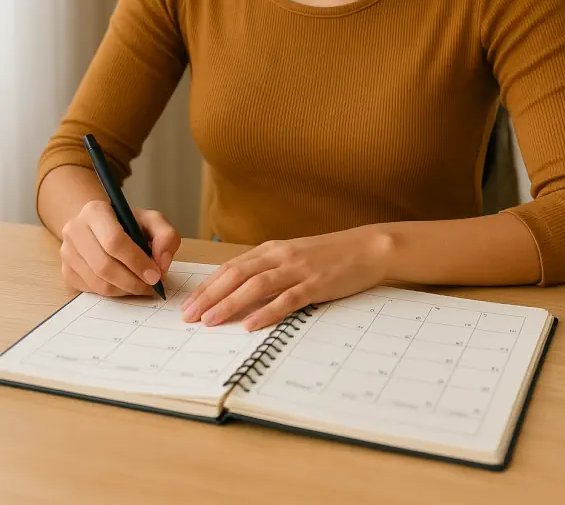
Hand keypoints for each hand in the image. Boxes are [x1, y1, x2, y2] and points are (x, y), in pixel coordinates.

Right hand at [60, 200, 180, 297]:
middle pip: (104, 265)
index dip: (137, 261)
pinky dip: (113, 292)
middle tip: (151, 286)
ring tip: (142, 286)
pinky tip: (125, 285)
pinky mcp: (66, 272)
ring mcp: (67, 252)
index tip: (155, 275)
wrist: (99, 227)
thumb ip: (166, 236)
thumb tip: (162, 263)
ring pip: (98, 282)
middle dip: (132, 281)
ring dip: (125, 290)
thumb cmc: (127, 224)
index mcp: (95, 211)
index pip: (114, 241)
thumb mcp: (152, 221)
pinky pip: (92, 291)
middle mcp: (74, 230)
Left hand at [181, 225, 392, 330]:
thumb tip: (240, 293)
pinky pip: (287, 299)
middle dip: (210, 296)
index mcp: (272, 249)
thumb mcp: (294, 257)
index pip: (231, 267)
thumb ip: (270, 270)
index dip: (208, 286)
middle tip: (189, 316)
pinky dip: (266, 312)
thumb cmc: (330, 255)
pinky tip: (251, 324)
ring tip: (210, 321)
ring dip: (230, 303)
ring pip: (256, 286)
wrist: (368, 247)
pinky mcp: (316, 284)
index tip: (189, 304)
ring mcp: (298, 269)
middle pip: (236, 275)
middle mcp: (281, 256)